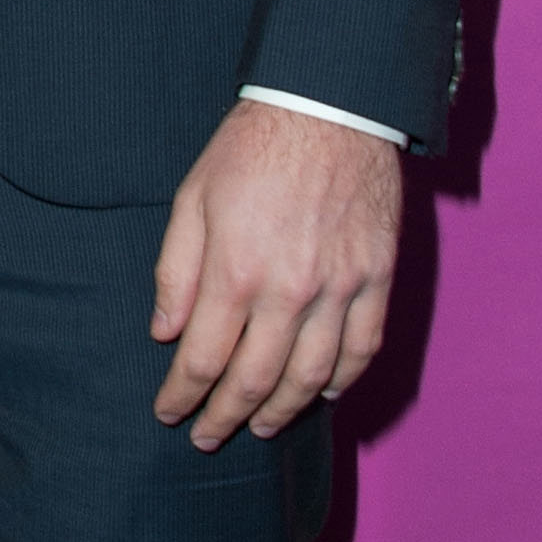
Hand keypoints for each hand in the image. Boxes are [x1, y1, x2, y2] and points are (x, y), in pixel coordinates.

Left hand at [150, 99, 401, 448]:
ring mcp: (339, 289)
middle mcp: (290, 290)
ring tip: (259, 426)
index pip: (204, 358)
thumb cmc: (251, 147)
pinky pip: (362, 349)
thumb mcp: (193, 196)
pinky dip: (341, 381)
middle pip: (255, 380)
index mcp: (236, 269)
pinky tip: (321, 394)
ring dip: (281, 411)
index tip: (168, 412)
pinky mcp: (376, 279)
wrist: (329, 105)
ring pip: (310, 377)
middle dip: (225, 417)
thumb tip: (165, 333)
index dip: (182, 394)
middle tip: (206, 436)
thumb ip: (176, 270)